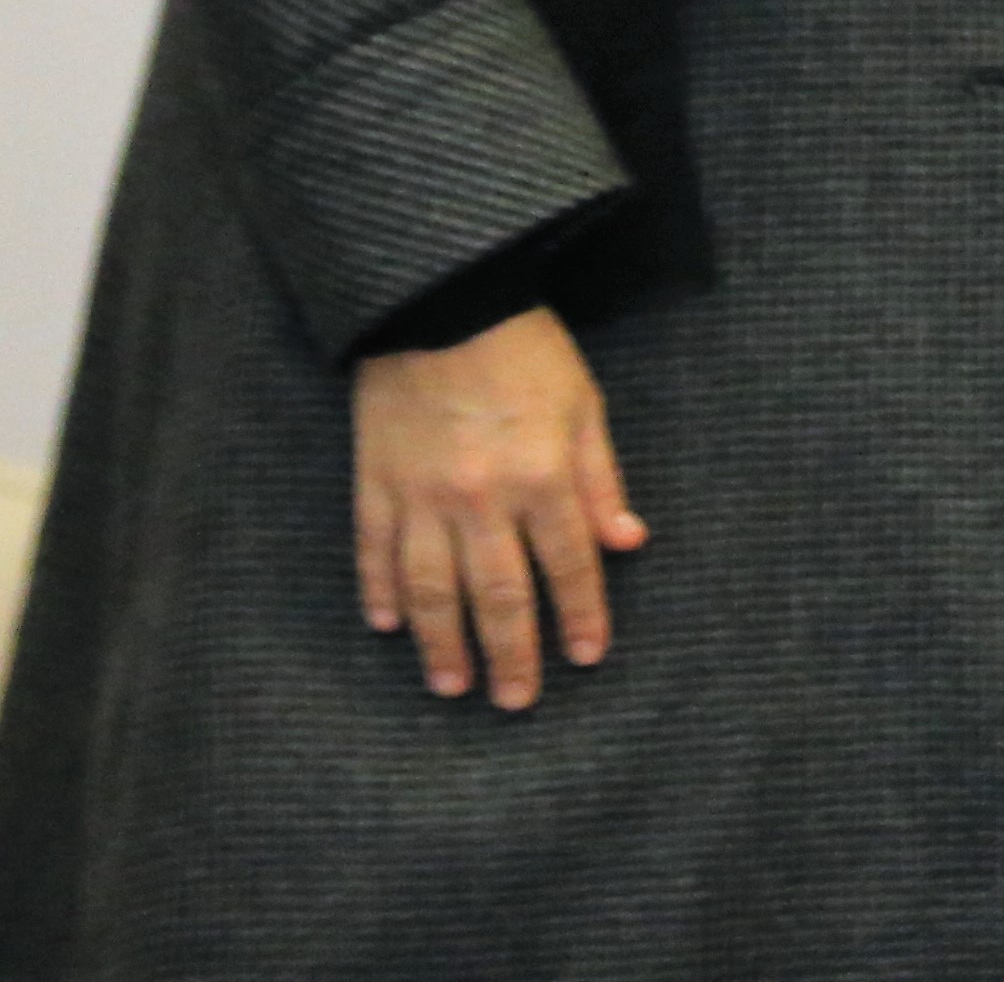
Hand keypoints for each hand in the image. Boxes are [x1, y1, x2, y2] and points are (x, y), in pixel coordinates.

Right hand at [352, 307, 643, 708]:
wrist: (442, 300)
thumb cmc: (524, 351)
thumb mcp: (583, 406)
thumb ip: (601, 479)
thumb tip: (629, 543)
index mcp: (542, 478)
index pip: (568, 566)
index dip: (579, 616)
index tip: (585, 658)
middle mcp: (481, 499)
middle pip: (498, 595)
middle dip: (511, 655)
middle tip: (516, 703)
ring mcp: (421, 495)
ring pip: (431, 589)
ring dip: (443, 644)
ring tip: (452, 686)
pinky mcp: (374, 482)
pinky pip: (374, 551)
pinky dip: (380, 592)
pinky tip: (390, 626)